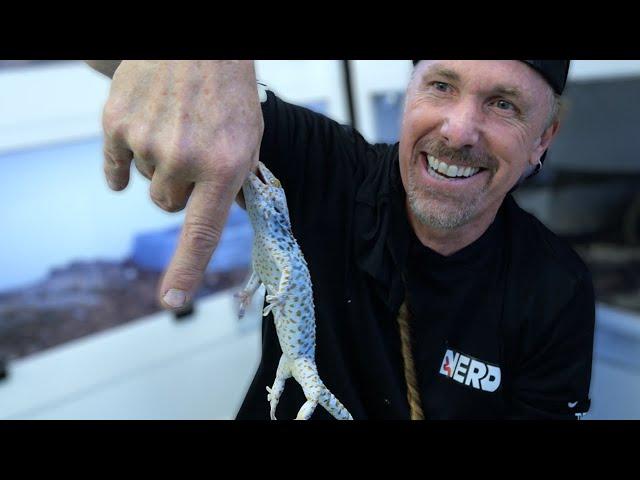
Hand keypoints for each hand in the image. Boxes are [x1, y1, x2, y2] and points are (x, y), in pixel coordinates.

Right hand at [100, 60, 263, 308]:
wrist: (199, 43)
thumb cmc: (229, 90)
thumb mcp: (248, 139)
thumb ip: (230, 181)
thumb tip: (213, 215)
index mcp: (223, 166)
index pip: (201, 233)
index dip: (186, 270)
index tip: (173, 300)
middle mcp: (183, 158)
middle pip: (167, 205)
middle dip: (180, 188)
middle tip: (192, 152)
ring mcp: (145, 140)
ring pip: (145, 183)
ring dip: (158, 167)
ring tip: (176, 128)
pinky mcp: (116, 122)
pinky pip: (115, 168)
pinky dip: (122, 164)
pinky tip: (137, 142)